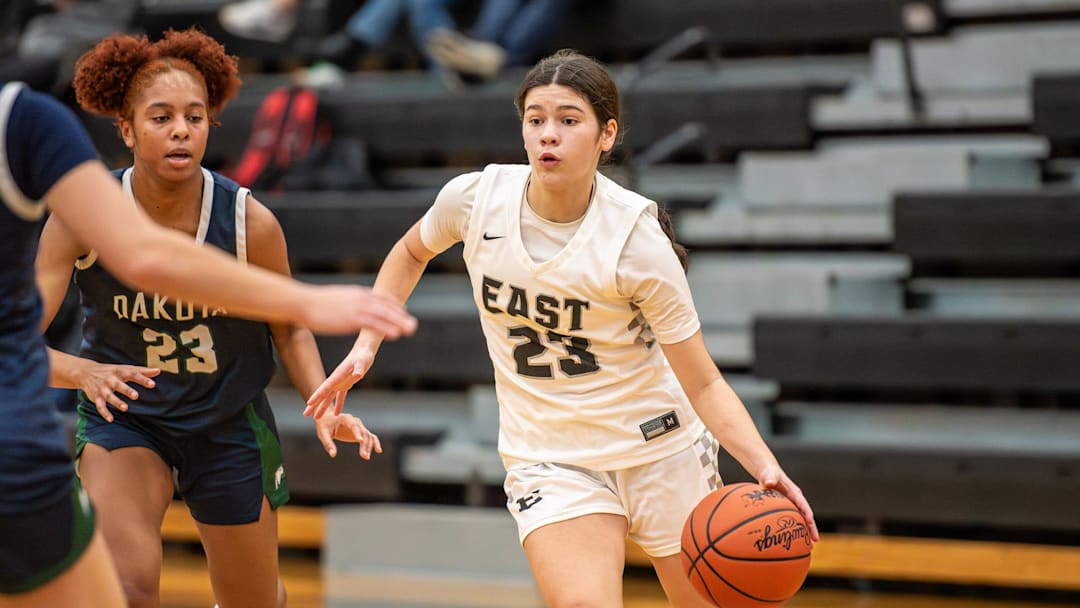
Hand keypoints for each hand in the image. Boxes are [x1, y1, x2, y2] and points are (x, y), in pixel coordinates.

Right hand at [77, 362, 160, 422]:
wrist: (87, 372)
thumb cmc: (112, 371)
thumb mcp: (126, 369)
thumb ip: (142, 371)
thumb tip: (158, 371)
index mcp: (120, 372)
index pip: (133, 375)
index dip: (143, 379)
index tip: (153, 384)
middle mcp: (111, 380)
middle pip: (119, 385)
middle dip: (127, 390)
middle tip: (136, 396)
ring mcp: (103, 389)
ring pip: (109, 396)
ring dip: (116, 402)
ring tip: (125, 408)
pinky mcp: (96, 397)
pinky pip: (100, 406)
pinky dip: (104, 413)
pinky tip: (111, 419)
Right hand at [299, 285, 415, 337]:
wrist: (302, 302)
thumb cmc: (315, 302)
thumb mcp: (337, 297)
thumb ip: (348, 300)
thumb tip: (350, 302)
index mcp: (357, 293)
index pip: (380, 298)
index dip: (393, 305)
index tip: (404, 310)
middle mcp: (360, 299)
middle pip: (386, 307)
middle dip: (401, 316)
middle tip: (413, 324)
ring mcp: (356, 308)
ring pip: (384, 315)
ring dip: (399, 323)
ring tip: (411, 330)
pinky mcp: (351, 319)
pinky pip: (373, 324)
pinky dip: (386, 328)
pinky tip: (396, 335)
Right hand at [304, 349, 373, 418]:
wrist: (364, 351)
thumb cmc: (363, 355)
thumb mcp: (363, 362)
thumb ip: (359, 369)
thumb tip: (358, 374)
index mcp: (338, 375)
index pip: (325, 387)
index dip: (317, 395)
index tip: (308, 403)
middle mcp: (336, 380)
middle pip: (322, 394)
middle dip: (314, 404)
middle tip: (305, 414)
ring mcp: (340, 382)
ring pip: (328, 397)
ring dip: (323, 407)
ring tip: (316, 418)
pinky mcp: (346, 383)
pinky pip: (340, 396)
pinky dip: (338, 404)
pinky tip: (337, 414)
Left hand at [314, 412, 381, 458]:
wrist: (327, 420)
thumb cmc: (324, 425)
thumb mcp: (323, 434)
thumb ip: (328, 444)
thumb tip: (333, 455)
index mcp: (345, 418)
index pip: (354, 425)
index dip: (357, 433)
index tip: (360, 441)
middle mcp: (355, 421)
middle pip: (363, 432)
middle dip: (364, 444)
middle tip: (364, 456)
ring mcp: (359, 426)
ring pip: (368, 436)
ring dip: (369, 446)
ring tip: (366, 457)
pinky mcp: (360, 432)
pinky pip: (370, 437)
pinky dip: (374, 443)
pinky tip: (378, 451)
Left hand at [760, 467, 819, 542]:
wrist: (767, 472)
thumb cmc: (768, 472)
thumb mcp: (769, 474)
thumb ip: (769, 478)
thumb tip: (768, 482)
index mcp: (795, 493)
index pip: (804, 507)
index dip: (808, 518)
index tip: (811, 528)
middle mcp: (796, 500)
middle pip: (805, 517)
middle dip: (810, 530)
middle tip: (813, 543)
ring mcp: (791, 505)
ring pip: (799, 520)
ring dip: (803, 533)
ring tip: (807, 548)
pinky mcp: (785, 508)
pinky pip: (790, 520)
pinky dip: (792, 530)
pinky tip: (789, 542)